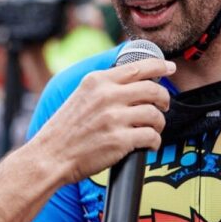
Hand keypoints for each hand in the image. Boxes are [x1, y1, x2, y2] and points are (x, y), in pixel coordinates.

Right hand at [34, 58, 174, 183]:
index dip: (160, 66)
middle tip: (163, 106)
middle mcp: (107, 96)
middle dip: (164, 98)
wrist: (50, 155)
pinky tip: (149, 145)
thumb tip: (136, 80)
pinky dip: (154, 142)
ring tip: (153, 129)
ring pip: (155, 114)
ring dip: (159, 123)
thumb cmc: (66, 129)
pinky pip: (151, 137)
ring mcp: (114, 118)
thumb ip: (106, 86)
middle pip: (153, 90)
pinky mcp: (120, 140)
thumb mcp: (82, 94)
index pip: (138, 67)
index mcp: (98, 81)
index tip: (170, 68)